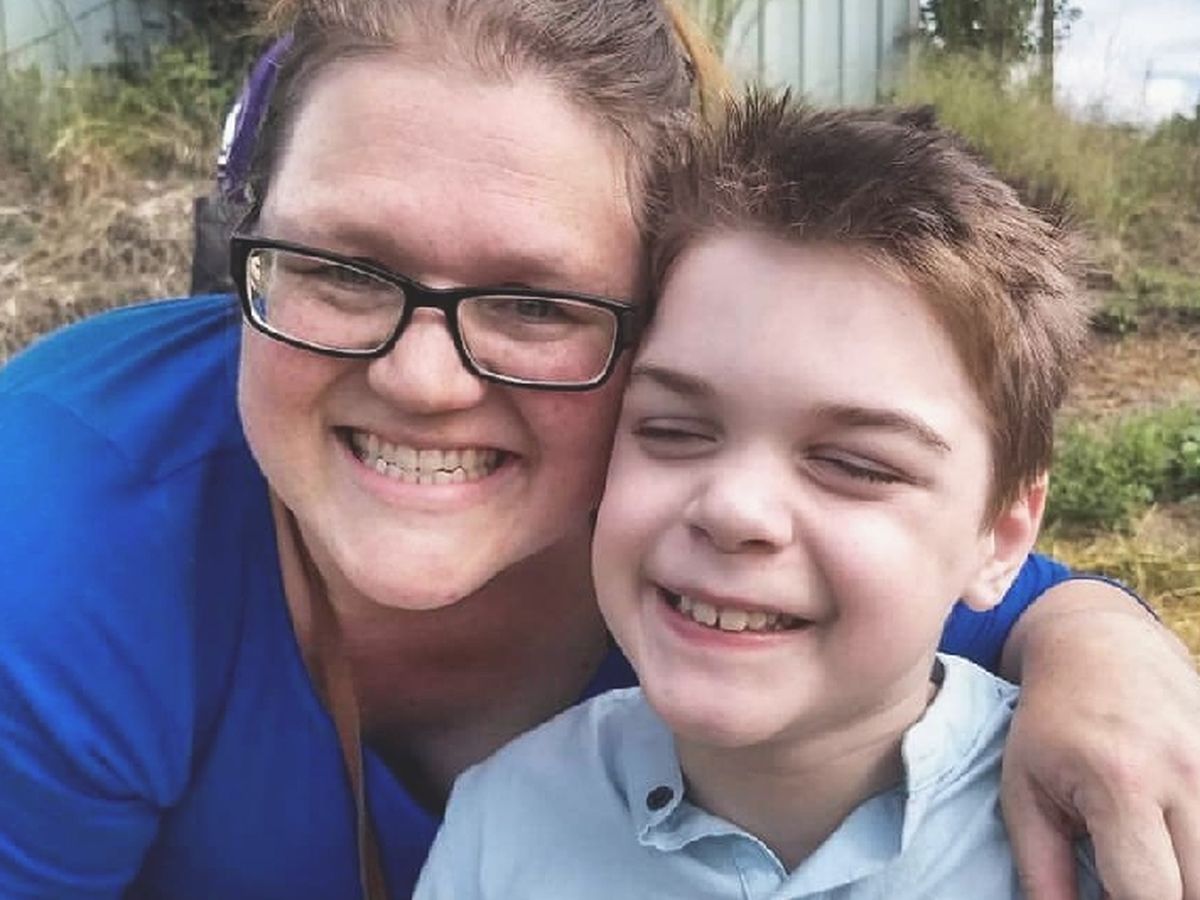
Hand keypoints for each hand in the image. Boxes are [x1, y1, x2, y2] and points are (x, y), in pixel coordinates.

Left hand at [1000, 583, 1199, 899]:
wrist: (1102, 649)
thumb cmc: (1053, 723)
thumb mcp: (1025, 791)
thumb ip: (1041, 870)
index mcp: (1122, 782)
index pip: (1151, 894)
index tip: (1108, 894)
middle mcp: (1186, 774)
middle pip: (1198, 887)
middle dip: (1164, 894)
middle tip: (1127, 876)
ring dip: (1188, 872)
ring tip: (1147, 854)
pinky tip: (1174, 835)